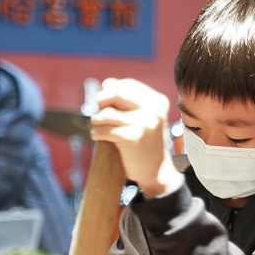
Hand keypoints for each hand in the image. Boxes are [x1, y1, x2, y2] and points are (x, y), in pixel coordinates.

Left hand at [90, 78, 182, 198]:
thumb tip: (106, 83)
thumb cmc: (146, 142)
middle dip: (101, 101)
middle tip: (99, 113)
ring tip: (98, 127)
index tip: (105, 102)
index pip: (127, 85)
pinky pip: (104, 130)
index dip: (111, 89)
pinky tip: (98, 137)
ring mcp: (144, 124)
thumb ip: (128, 100)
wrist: (156, 171)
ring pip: (106, 114)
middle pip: (115, 93)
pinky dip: (96, 133)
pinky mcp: (132, 138)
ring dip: (96, 120)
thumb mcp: (144, 117)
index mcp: (158, 101)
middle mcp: (153, 110)